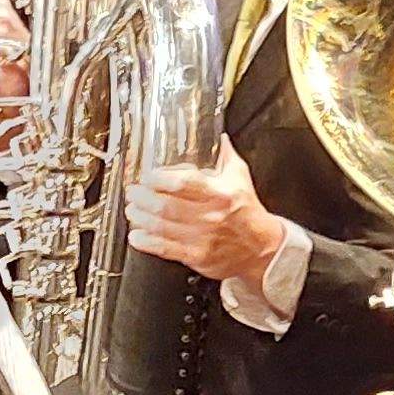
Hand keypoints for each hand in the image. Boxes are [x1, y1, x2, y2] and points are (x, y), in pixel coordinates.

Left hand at [126, 150, 286, 286]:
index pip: (184, 183)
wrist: (262, 248)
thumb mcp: (241, 179)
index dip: (160, 179)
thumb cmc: (248, 213)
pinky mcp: (196, 256)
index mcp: (220, 194)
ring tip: (131, 210)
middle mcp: (210, 216)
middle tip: (133, 192)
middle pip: (167, 205)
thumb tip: (220, 137)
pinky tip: (136, 235)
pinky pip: (165, 249)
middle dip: (143, 197)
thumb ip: (227, 157)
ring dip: (140, 217)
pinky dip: (146, 242)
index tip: (147, 176)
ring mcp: (202, 238)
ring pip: (162, 226)